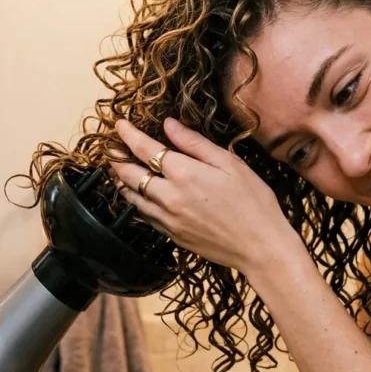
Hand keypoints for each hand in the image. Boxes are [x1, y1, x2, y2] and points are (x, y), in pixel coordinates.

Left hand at [108, 118, 305, 272]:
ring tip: (117, 168)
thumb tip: (169, 125)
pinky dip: (135, 201)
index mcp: (185, 174)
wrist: (261, 248)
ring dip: (121, 180)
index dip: (128, 134)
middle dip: (116, 158)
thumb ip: (195, 144)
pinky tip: (137, 195)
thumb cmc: (253, 202)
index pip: (145, 149)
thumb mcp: (230, 164)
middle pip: (129, 174)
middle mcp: (169, 197)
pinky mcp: (171, 235)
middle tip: (109, 147)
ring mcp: (167, 219)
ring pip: (132, 197)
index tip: (118, 124)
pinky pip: (144, 215)